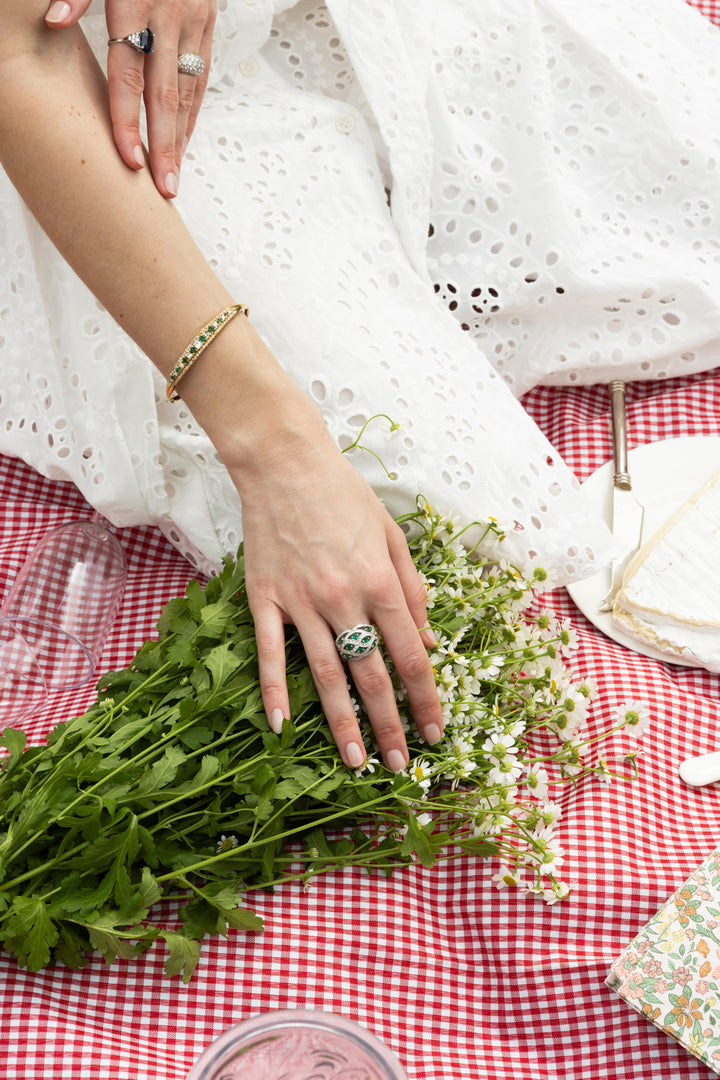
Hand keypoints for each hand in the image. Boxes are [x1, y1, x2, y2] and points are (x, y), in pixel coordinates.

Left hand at [45, 0, 215, 197]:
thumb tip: (53, 20)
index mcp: (137, 2)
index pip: (129, 74)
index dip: (127, 119)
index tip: (129, 157)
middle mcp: (170, 17)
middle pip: (165, 95)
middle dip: (164, 146)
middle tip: (163, 187)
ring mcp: (195, 23)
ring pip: (188, 92)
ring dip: (180, 138)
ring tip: (172, 177)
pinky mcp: (209, 25)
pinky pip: (202, 80)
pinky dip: (193, 115)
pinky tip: (183, 142)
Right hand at [230, 396, 443, 773]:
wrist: (284, 463)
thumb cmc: (344, 495)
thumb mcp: (393, 535)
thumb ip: (412, 588)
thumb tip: (426, 637)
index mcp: (381, 583)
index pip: (411, 656)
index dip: (426, 699)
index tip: (434, 731)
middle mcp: (344, 600)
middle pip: (372, 677)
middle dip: (390, 726)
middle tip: (400, 766)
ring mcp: (301, 603)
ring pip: (326, 676)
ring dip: (343, 725)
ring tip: (357, 763)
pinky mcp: (265, 600)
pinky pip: (272, 655)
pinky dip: (274, 692)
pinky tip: (281, 726)